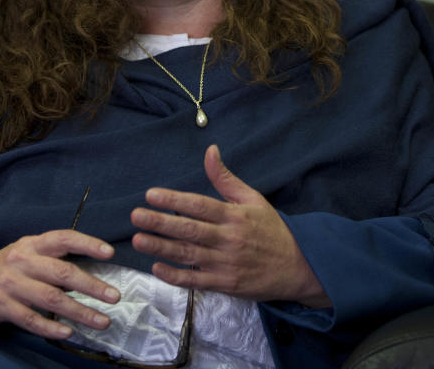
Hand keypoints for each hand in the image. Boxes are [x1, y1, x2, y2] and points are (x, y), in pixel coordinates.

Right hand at [0, 230, 120, 338]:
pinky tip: (69, 332)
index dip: (87, 243)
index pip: (63, 238)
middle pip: (62, 273)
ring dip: (80, 312)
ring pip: (51, 299)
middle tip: (114, 297)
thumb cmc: (6, 270)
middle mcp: (20, 260)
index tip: (110, 253)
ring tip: (101, 321)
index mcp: (31, 244)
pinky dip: (51, 328)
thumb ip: (52, 259)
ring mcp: (9, 283)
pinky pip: (31, 319)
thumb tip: (93, 271)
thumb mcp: (26, 255)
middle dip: (92, 286)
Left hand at [130, 145, 330, 306]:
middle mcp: (229, 239)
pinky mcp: (225, 284)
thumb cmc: (271, 229)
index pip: (200, 205)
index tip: (151, 195)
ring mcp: (226, 263)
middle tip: (135, 216)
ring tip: (138, 239)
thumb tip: (210, 150)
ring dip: (161, 248)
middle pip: (190, 230)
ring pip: (188, 255)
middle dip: (161, 222)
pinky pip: (196, 281)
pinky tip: (157, 268)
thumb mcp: (252, 198)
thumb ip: (225, 178)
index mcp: (234, 216)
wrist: (298, 267)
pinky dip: (176, 276)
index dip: (175, 200)